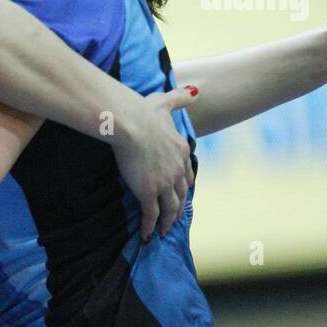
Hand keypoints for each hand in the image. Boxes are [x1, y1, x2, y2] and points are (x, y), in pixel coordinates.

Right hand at [110, 87, 197, 241]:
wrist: (130, 123)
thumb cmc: (142, 111)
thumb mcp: (164, 102)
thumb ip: (180, 97)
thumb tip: (196, 91)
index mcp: (180, 149)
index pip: (187, 172)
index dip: (185, 183)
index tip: (184, 192)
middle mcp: (176, 169)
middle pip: (181, 194)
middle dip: (178, 207)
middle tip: (174, 218)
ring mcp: (164, 182)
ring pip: (169, 208)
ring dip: (167, 222)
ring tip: (163, 232)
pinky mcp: (148, 192)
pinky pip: (151, 214)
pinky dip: (150, 227)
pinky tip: (146, 236)